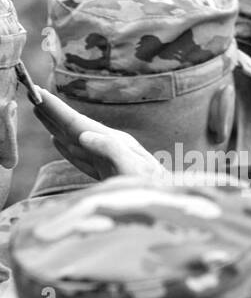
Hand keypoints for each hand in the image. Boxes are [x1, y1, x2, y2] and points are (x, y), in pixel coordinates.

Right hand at [32, 91, 163, 179]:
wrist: (171, 205)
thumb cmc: (155, 190)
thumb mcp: (134, 170)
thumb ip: (110, 151)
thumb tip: (83, 135)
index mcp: (113, 143)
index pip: (78, 123)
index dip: (57, 109)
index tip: (38, 92)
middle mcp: (110, 148)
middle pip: (74, 127)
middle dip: (52, 113)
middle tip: (32, 95)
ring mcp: (109, 161)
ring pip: (74, 140)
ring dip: (56, 127)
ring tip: (41, 113)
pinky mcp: (109, 175)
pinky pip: (81, 158)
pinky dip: (67, 149)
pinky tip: (60, 143)